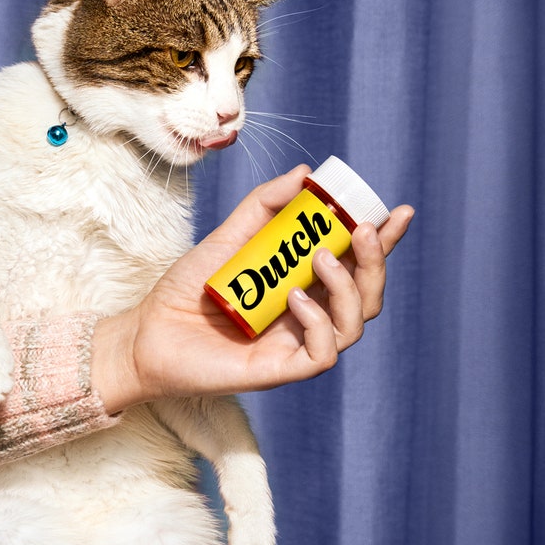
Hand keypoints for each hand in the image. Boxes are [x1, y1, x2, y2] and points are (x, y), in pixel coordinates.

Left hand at [91, 165, 413, 412]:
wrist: (148, 331)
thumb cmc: (187, 289)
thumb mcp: (228, 237)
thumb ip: (264, 207)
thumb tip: (306, 174)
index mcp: (305, 283)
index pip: (356, 262)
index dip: (383, 241)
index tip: (397, 212)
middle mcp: (309, 314)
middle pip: (368, 294)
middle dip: (376, 261)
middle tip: (363, 230)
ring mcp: (297, 343)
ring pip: (354, 324)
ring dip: (349, 288)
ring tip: (321, 259)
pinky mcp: (280, 370)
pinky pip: (322, 353)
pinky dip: (318, 323)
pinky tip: (297, 299)